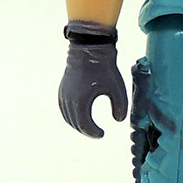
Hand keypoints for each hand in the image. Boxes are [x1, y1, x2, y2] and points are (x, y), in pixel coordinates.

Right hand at [58, 23, 127, 137]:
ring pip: (68, 117)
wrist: (89, 49)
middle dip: (87, 130)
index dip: (94, 133)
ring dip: (78, 124)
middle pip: (75, 124)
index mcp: (81, 102)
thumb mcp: (117, 88)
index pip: (85, 126)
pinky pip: (64, 109)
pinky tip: (80, 116)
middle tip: (97, 133)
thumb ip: (120, 107)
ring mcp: (63, 94)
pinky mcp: (62, 89)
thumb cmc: (104, 68)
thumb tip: (118, 120)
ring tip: (90, 127)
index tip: (102, 134)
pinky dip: (71, 116)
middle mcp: (68, 100)